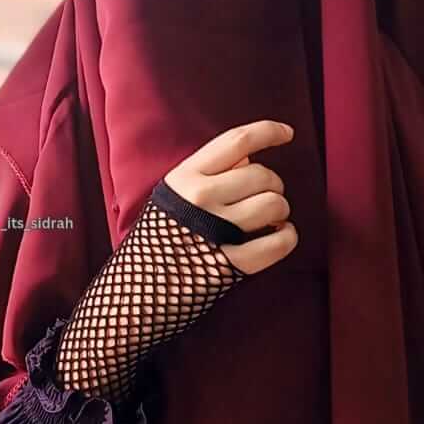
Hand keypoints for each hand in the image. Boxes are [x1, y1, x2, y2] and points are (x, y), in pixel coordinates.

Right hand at [163, 119, 298, 275]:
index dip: (269, 131)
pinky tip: (281, 236)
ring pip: (274, 204)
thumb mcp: (171, 197)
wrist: (135, 292)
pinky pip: (279, 242)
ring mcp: (217, 230)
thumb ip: (206, 174)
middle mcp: (201, 198)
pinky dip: (288, 237)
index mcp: (185, 177)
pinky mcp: (232, 264)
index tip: (288, 133)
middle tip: (264, 199)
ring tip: (270, 221)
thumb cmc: (156, 241)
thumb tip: (248, 159)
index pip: (237, 141)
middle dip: (273, 185)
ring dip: (280, 211)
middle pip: (262, 175)